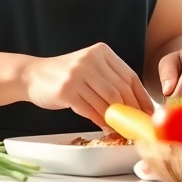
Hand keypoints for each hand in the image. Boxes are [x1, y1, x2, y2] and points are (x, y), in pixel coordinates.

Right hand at [21, 43, 155, 131]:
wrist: (32, 75)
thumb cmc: (65, 75)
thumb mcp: (89, 68)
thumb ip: (110, 80)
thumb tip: (136, 105)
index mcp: (101, 52)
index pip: (129, 76)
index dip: (141, 97)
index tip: (149, 112)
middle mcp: (90, 60)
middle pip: (120, 90)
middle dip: (132, 111)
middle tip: (138, 125)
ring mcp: (78, 74)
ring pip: (107, 101)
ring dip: (117, 119)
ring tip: (123, 129)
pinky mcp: (67, 90)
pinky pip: (91, 110)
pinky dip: (102, 122)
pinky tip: (107, 128)